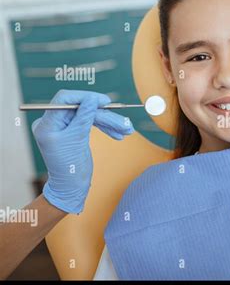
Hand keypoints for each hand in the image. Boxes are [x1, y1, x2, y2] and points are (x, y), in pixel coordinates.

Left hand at [32, 90, 134, 213]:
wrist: (71, 187)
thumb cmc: (70, 168)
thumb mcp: (77, 140)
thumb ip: (84, 117)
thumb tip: (91, 98)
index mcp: (47, 124)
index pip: (65, 100)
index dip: (85, 97)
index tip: (105, 101)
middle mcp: (53, 123)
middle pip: (82, 110)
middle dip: (104, 116)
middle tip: (124, 123)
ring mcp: (64, 127)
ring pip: (90, 117)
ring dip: (109, 123)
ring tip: (127, 130)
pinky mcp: (74, 132)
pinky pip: (91, 124)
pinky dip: (105, 128)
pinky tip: (118, 134)